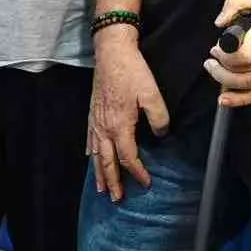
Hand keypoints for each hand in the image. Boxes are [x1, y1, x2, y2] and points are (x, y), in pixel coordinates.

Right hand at [87, 34, 170, 201]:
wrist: (111, 51)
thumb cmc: (132, 71)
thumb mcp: (152, 93)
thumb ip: (159, 118)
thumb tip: (161, 135)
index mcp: (119, 125)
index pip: (128, 157)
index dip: (137, 172)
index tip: (146, 183)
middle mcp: (104, 127)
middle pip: (107, 161)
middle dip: (113, 181)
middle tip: (116, 198)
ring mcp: (95, 120)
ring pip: (95, 154)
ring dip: (99, 172)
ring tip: (101, 188)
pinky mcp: (92, 112)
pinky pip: (89, 140)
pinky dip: (90, 153)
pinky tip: (91, 157)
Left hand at [204, 0, 250, 106]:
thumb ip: (236, 2)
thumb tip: (220, 22)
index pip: (245, 54)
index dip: (226, 55)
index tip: (217, 47)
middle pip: (241, 73)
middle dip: (219, 67)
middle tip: (212, 56)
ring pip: (246, 85)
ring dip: (224, 80)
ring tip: (214, 68)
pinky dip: (239, 99)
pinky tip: (225, 98)